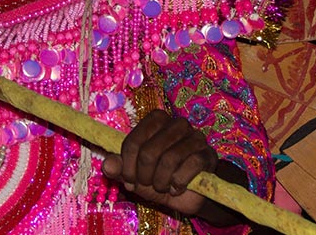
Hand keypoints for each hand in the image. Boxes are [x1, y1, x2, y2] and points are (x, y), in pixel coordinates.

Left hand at [103, 109, 221, 217]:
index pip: (134, 141)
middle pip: (149, 151)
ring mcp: (195, 137)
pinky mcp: (208, 154)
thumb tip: (107, 166)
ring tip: (162, 187)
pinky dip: (179, 183)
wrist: (187, 195)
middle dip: (144, 176)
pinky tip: (177, 188)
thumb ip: (119, 168)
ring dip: (161, 182)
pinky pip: (190, 167)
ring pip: (169, 159)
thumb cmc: (158, 178)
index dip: (127, 165)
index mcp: (156, 120)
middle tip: (147, 185)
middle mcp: (177, 124)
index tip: (130, 180)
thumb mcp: (134, 175)